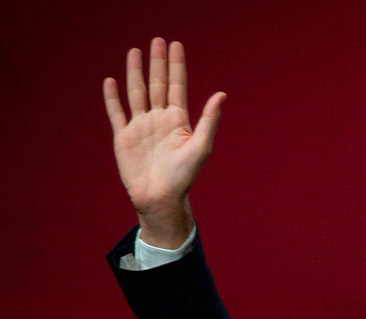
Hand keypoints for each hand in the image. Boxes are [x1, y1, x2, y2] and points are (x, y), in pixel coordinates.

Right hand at [102, 37, 225, 247]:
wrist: (161, 198)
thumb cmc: (184, 176)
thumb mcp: (201, 147)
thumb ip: (209, 120)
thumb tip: (221, 94)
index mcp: (178, 121)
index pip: (177, 86)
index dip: (176, 66)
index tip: (175, 45)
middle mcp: (159, 120)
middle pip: (157, 84)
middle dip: (157, 62)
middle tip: (157, 40)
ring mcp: (141, 127)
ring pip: (137, 93)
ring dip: (135, 72)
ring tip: (134, 51)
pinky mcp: (124, 136)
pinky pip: (117, 112)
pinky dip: (112, 97)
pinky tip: (111, 81)